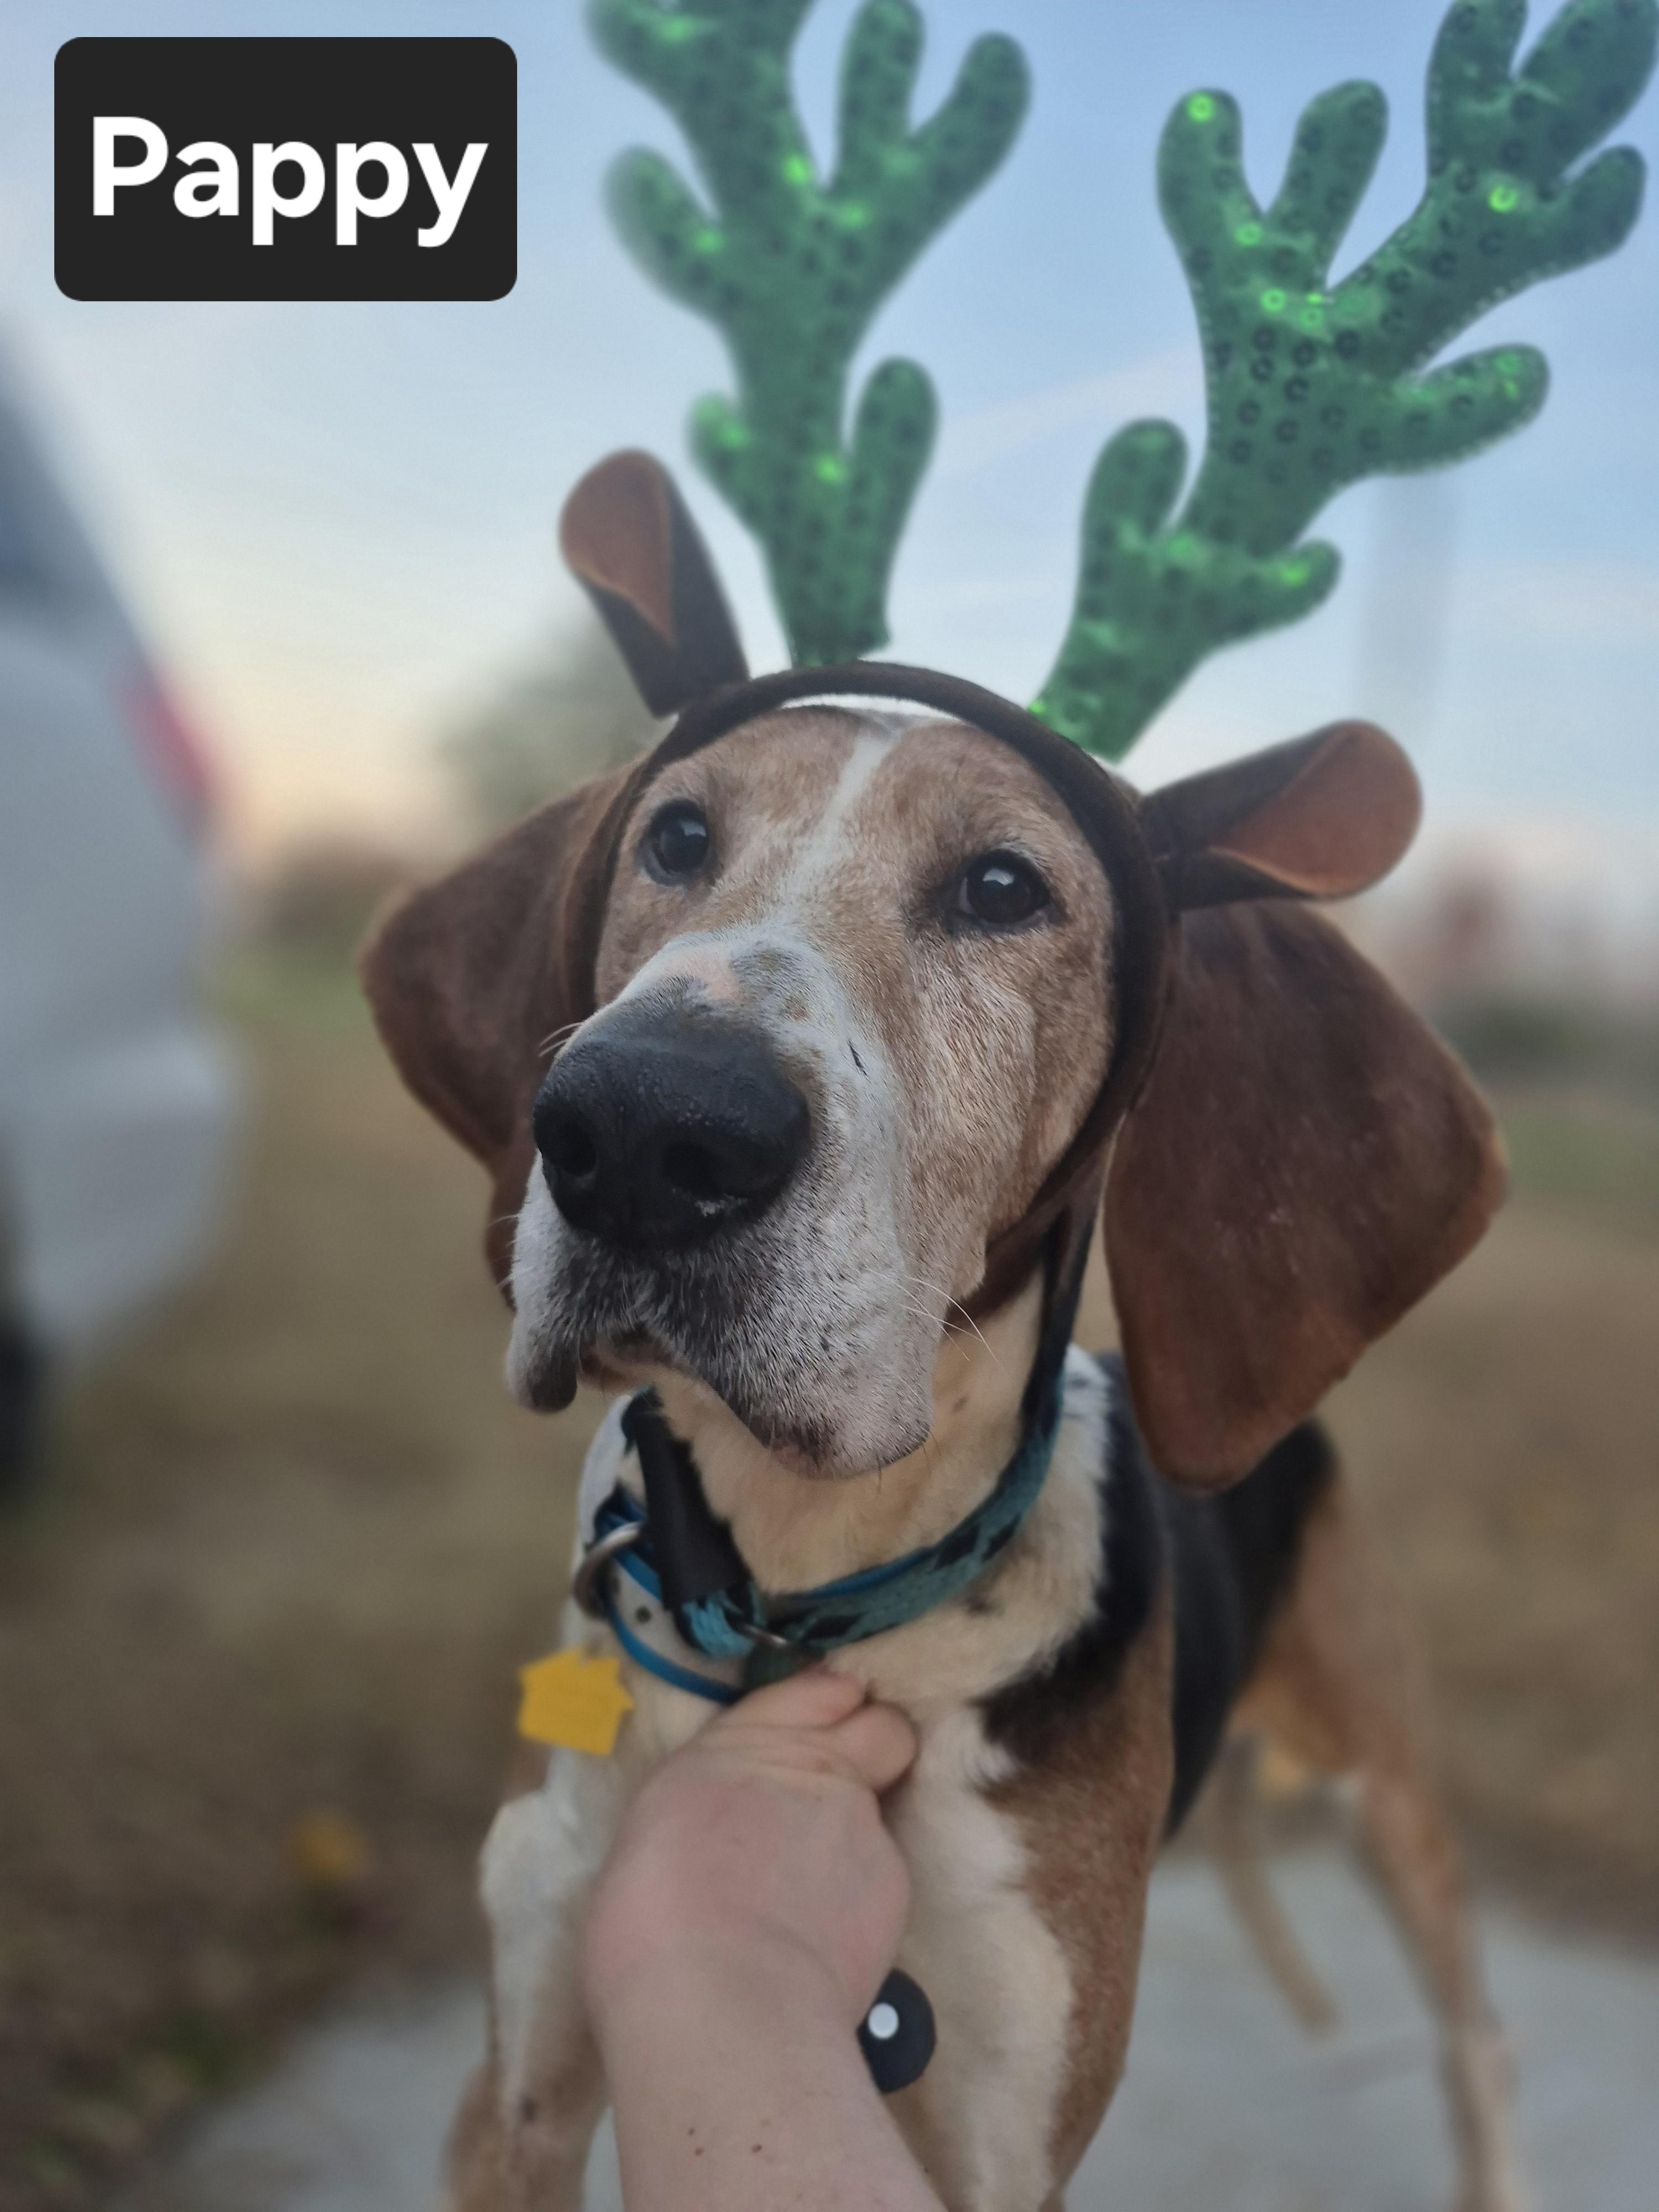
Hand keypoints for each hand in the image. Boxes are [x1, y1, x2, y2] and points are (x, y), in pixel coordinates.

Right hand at [582, 1667, 916, 2030]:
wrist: (716, 1997)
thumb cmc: (649, 1924)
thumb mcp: (658, 1837)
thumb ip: (711, 1812)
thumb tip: (727, 1837)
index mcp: (733, 1746)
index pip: (814, 1691)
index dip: (828, 1708)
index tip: (826, 1728)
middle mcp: (808, 1765)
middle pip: (885, 1728)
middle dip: (878, 1750)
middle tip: (847, 1794)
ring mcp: (861, 1819)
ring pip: (878, 1816)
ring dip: (854, 1845)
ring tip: (811, 1907)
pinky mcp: (893, 1881)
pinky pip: (881, 1880)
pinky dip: (860, 1905)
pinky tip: (824, 1946)